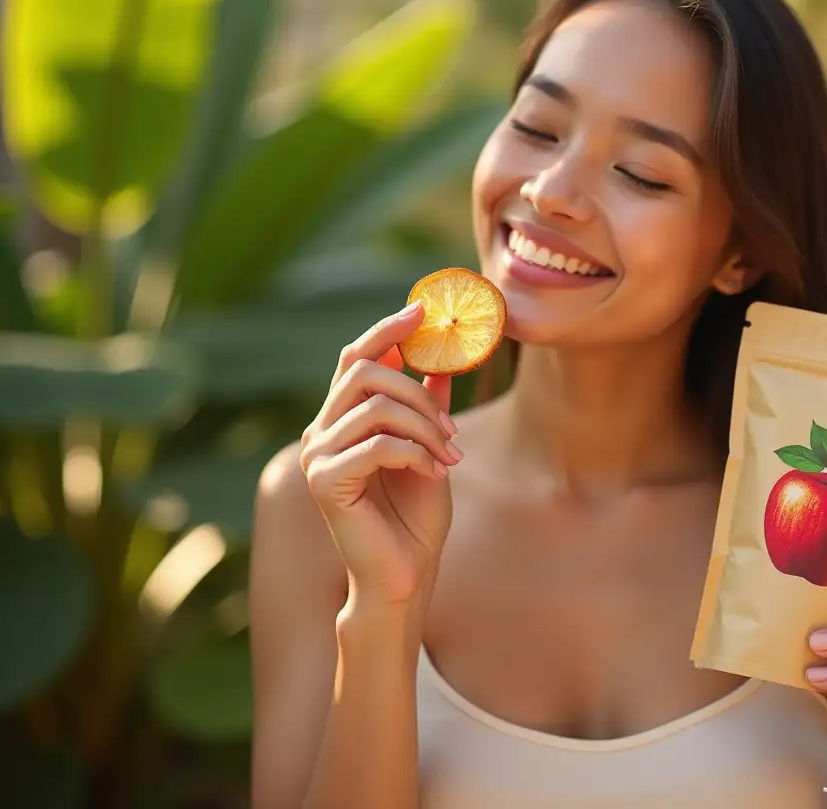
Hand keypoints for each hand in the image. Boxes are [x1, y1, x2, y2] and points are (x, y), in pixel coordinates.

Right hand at [300, 301, 462, 607]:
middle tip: (451, 427)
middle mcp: (321, 431)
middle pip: (364, 371)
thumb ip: (428, 407)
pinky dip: (416, 452)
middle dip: (417, 390)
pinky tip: (434, 472)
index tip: (422, 309)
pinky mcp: (324, 481)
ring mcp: (317, 455)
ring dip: (425, 426)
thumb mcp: (430, 449)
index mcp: (343, 420)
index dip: (387, 329)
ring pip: (375, 406)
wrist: (404, 576)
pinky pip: (378, 444)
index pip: (356, 357)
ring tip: (449, 455)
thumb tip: (442, 361)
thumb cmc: (416, 518)